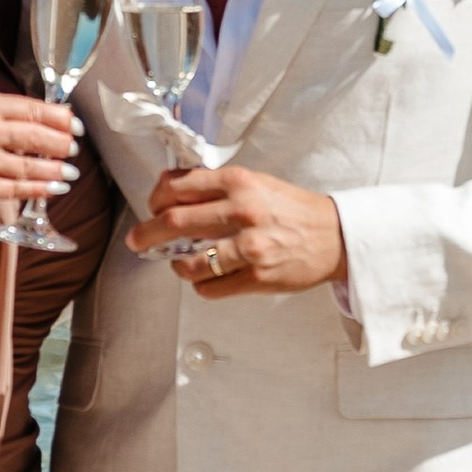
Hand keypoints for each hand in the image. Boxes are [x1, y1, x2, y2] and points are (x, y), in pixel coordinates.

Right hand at [0, 85, 80, 222]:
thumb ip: (2, 110)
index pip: (32, 109)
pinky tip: (55, 187)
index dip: (60, 119)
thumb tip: (47, 116)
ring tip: (71, 171)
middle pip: (37, 137)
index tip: (75, 126)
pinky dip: (42, 189)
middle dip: (62, 144)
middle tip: (74, 148)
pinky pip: (20, 189)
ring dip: (57, 170)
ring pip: (32, 166)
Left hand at [126, 164, 344, 297]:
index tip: (152, 208)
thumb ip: (217, 186)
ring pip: (189, 262)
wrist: (334, 235)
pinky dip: (200, 285)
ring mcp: (249, 247)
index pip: (178, 187)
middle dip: (146, 234)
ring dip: (176, 265)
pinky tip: (207, 278)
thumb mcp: (256, 183)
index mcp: (238, 183)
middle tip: (138, 241)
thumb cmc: (292, 208)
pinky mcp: (257, 277)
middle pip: (173, 223)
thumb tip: (172, 190)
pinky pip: (210, 288)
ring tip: (179, 263)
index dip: (155, 199)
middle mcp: (242, 212)